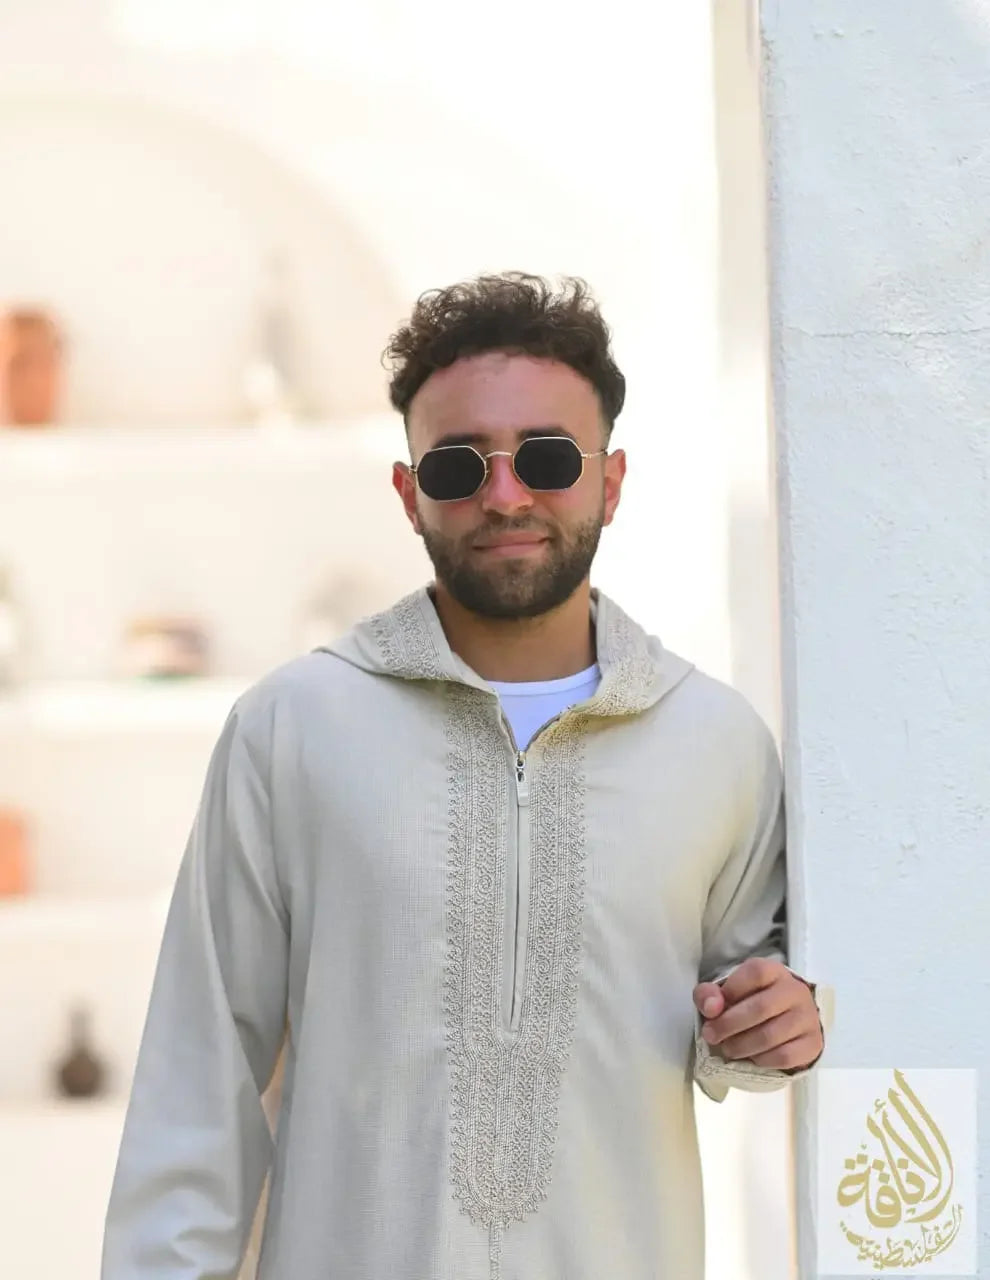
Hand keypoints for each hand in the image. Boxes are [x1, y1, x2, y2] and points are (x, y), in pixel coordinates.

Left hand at [692, 957, 823, 1071]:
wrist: (788, 1021)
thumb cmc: (752, 1003)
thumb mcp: (727, 992)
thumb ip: (710, 994)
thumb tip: (710, 1007)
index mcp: (774, 972)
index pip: (755, 973)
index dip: (731, 990)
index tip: (713, 1009)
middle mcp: (795, 991)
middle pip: (761, 1008)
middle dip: (729, 1025)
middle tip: (711, 1035)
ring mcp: (808, 1018)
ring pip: (771, 1036)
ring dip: (742, 1046)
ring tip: (728, 1048)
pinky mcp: (812, 1043)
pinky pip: (784, 1056)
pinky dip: (762, 1060)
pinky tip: (752, 1057)